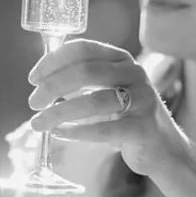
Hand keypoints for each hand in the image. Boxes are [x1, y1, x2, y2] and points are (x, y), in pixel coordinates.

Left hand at [26, 39, 188, 176]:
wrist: (163, 147)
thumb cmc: (126, 115)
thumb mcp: (108, 88)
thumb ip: (82, 78)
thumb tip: (41, 79)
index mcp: (121, 59)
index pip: (82, 49)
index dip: (53, 61)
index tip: (33, 79)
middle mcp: (134, 74)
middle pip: (85, 72)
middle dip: (52, 87)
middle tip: (32, 103)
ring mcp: (142, 100)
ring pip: (94, 102)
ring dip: (59, 113)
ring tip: (38, 123)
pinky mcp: (143, 128)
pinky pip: (105, 129)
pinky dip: (77, 132)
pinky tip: (59, 135)